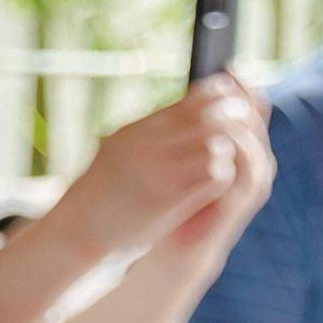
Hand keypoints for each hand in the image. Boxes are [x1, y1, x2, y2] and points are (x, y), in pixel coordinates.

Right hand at [54, 78, 270, 265]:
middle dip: (231, 114)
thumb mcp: (119, 151)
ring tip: (232, 150)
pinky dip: (223, 172)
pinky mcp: (169, 196)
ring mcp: (159, 169)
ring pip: (213, 142)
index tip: (231, 93)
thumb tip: (182, 113)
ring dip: (229, 145)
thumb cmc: (101, 192)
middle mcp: (148, 144)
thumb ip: (149, 134)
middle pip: (206, 116)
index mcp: (137, 130)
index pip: (187, 102)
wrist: (78, 229)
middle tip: (244, 117)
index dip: (215, 95)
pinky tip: (222, 176)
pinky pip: (213, 174)